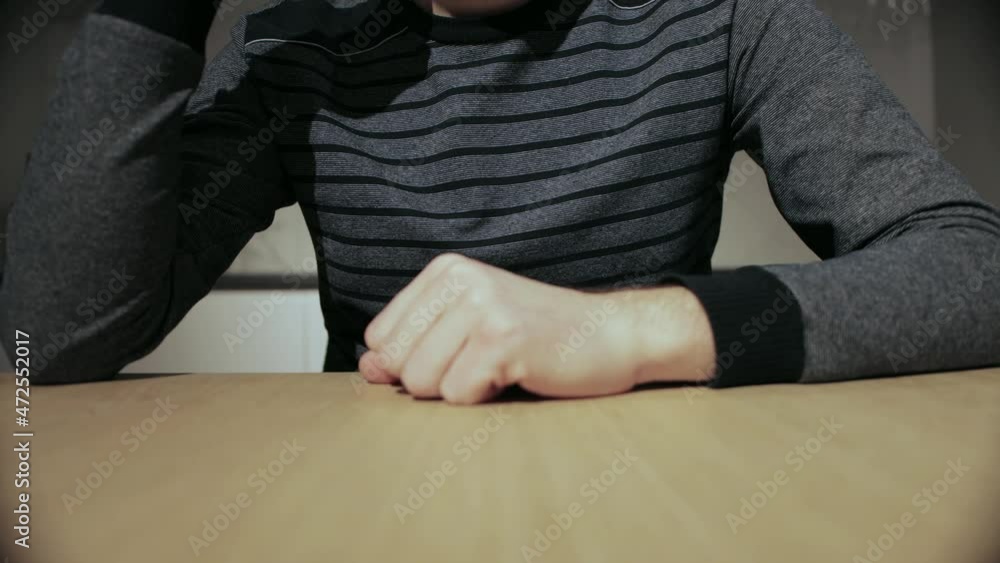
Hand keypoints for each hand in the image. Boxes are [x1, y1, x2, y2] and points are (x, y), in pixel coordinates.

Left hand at [360, 254, 715, 403]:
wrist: (612, 335)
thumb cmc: (540, 337)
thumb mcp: (468, 329)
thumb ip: (414, 344)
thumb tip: (367, 368)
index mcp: (446, 271)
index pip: (380, 336)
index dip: (412, 361)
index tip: (458, 352)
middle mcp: (460, 280)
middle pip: (397, 363)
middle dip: (436, 379)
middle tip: (485, 361)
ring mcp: (482, 307)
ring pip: (422, 383)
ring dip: (461, 389)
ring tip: (500, 366)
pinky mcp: (504, 340)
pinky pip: (458, 396)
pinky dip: (485, 399)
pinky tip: (516, 375)